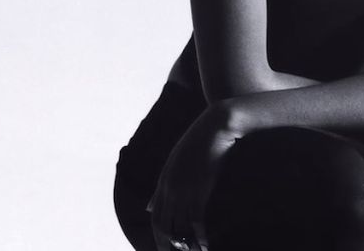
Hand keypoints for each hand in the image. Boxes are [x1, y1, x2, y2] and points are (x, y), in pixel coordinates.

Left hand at [148, 115, 237, 250]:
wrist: (215, 126)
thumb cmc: (197, 142)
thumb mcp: (174, 162)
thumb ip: (161, 187)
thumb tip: (148, 208)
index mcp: (163, 181)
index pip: (155, 218)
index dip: (159, 237)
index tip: (167, 248)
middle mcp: (170, 188)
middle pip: (164, 227)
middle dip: (169, 246)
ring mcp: (184, 189)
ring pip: (179, 227)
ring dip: (186, 245)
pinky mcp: (199, 188)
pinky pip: (196, 220)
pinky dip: (199, 236)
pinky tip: (205, 245)